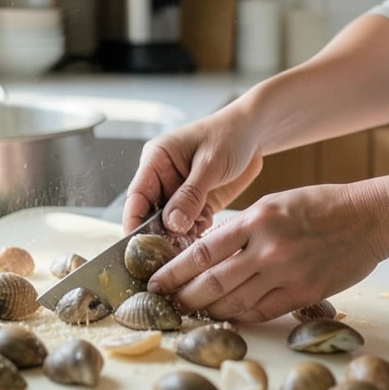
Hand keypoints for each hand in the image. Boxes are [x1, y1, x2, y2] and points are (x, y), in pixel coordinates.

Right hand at [122, 111, 264, 235]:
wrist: (255, 133)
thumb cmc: (229, 134)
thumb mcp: (210, 163)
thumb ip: (191, 194)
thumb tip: (172, 223)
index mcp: (156, 160)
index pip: (136, 196)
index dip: (133, 222)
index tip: (136, 247)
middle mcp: (163, 179)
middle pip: (150, 215)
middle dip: (158, 236)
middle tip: (166, 256)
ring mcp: (180, 194)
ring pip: (170, 225)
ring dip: (178, 238)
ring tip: (189, 248)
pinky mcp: (197, 204)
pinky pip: (190, 226)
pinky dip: (195, 234)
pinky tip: (205, 235)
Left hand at [146, 182, 388, 321]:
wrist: (371, 217)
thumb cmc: (323, 205)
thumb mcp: (275, 203)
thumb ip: (244, 228)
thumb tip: (211, 253)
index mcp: (256, 219)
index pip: (202, 251)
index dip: (174, 271)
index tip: (155, 282)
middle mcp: (267, 248)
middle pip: (212, 282)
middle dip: (183, 297)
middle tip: (166, 305)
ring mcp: (287, 274)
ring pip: (235, 302)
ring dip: (208, 311)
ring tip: (191, 314)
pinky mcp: (304, 294)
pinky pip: (262, 312)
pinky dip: (240, 316)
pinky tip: (227, 318)